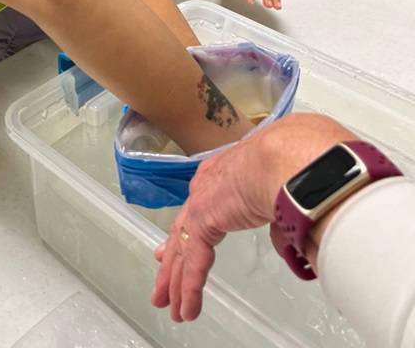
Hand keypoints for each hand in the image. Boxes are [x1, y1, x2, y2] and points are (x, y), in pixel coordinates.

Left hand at [151, 114, 354, 322]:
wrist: (287, 152)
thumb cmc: (297, 157)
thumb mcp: (287, 186)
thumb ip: (281, 216)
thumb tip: (288, 239)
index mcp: (227, 171)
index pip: (202, 204)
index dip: (190, 227)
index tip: (177, 243)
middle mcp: (208, 184)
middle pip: (184, 228)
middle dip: (173, 258)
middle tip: (164, 282)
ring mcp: (203, 202)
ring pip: (183, 248)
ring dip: (176, 280)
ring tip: (171, 306)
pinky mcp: (203, 221)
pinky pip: (193, 262)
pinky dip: (190, 288)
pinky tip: (187, 309)